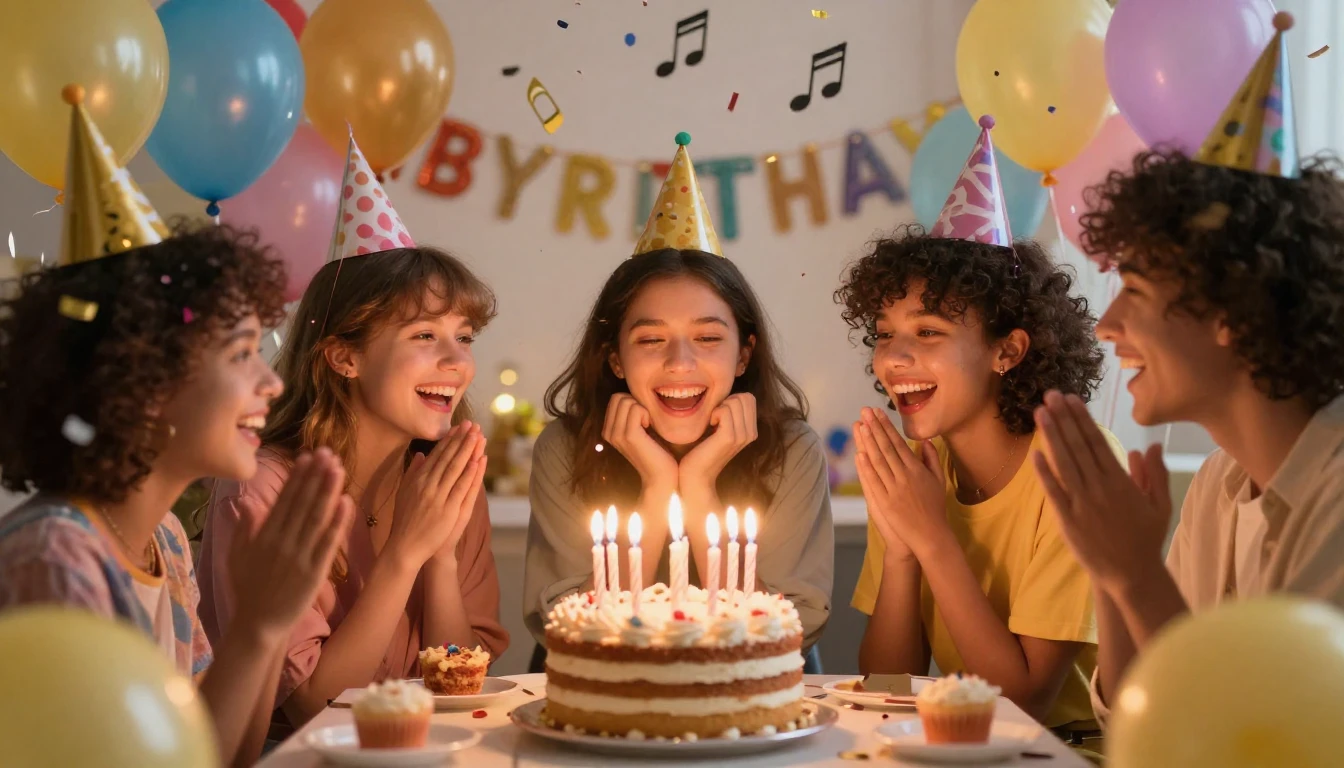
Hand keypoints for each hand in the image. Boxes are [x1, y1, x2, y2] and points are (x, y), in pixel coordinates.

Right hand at [229, 448, 353, 640]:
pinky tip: (347, 502)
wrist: (258, 625)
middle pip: (302, 503)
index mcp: (264, 535)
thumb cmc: (248, 590)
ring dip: (328, 491)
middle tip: (328, 452)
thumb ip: (244, 528)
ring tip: (338, 467)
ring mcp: (299, 555)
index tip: (307, 456)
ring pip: (316, 517)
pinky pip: (328, 542)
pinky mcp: (314, 571)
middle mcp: (282, 541)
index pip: (284, 500)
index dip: (297, 477)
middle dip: (315, 476)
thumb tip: (246, 502)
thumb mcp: (238, 556)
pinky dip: (338, 522)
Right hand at [386, 422, 487, 566]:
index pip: (437, 455)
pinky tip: (476, 461)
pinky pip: (460, 488)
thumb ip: (413, 473)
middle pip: (448, 458)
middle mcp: (427, 484)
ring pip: (455, 469)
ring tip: (478, 435)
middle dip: (461, 439)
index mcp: (418, 479)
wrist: (404, 546)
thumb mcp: (404, 492)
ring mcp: (437, 496)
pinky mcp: (447, 509)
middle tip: (472, 424)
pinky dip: (468, 474)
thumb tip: (421, 455)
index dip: (449, 440)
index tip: (459, 427)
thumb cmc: (405, 520)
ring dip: (467, 451)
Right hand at [602, 394, 677, 491]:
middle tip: (646, 420)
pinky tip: (650, 427)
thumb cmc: (657, 451)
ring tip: (648, 425)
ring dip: (642, 408)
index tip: (642, 419)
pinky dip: (646, 413)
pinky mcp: (628, 436)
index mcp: (609, 430)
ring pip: (626, 400)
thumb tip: (634, 393)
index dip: (632, 402)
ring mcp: (616, 434)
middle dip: (635, 403)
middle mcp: (608, 432)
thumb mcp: (640, 429)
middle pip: (618, 397)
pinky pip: (635, 408)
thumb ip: (632, 414)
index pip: (615, 398)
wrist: (662, 476)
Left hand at [679, 393, 757, 489]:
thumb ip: (728, 414)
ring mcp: (742, 436)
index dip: (732, 400)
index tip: (719, 415)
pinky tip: (709, 426)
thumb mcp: (719, 430)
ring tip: (712, 423)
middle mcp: (751, 433)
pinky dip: (714, 413)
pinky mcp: (730, 437)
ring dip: (719, 407)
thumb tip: (727, 394)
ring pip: (735, 401)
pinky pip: (725, 410)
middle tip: (715, 418)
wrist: (694, 476)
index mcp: (750, 430)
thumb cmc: (700, 450)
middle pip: (745, 397)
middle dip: (727, 401)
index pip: (749, 398)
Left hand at [853, 407, 949, 559]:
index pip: (899, 443)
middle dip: (875, 427)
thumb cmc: (935, 508)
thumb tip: (925, 441)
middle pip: (886, 448)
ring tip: (860, 425)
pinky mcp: (886, 502)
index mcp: (917, 470)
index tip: (878, 413)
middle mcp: (905, 476)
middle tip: (865, 411)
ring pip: (878, 461)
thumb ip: (931, 459)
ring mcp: (894, 489)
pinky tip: (859, 454)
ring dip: (868, 442)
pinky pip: (874, 482)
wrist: (931, 535)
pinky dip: (866, 468)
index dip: (887, 427)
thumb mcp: (939, 481)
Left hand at [1031, 391, 1171, 594]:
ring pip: (1064, 464)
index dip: (1083, 419)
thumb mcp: (1160, 505)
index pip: (1098, 442)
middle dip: (1064, 418)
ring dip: (1052, 437)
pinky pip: (1054, 493)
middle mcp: (1100, 488)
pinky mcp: (1068, 520)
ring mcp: (1082, 503)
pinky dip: (1044, 473)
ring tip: (1040, 413)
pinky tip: (1035, 454)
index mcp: (1121, 481)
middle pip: (1078, 447)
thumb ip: (1154, 474)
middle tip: (1050, 395)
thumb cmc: (1146, 539)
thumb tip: (1150, 446)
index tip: (1072, 399)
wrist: (1132, 575)